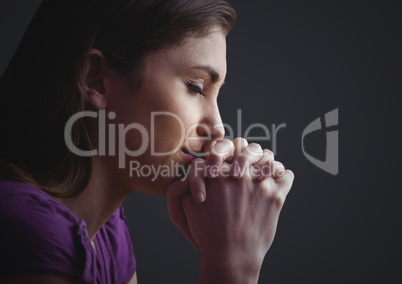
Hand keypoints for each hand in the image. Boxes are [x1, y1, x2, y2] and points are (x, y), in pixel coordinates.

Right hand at [166, 138, 283, 250]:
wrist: (230, 256)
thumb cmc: (207, 232)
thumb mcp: (188, 206)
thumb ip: (190, 181)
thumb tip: (196, 165)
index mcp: (217, 173)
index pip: (226, 145)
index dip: (228, 148)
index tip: (230, 155)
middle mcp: (240, 174)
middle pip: (249, 146)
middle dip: (247, 151)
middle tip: (247, 160)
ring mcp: (260, 184)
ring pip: (269, 157)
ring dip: (266, 161)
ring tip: (264, 170)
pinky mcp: (276, 196)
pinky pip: (286, 175)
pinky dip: (282, 176)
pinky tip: (277, 181)